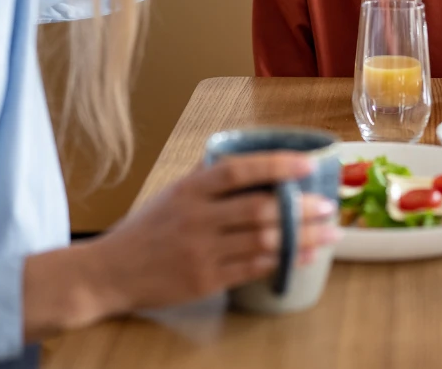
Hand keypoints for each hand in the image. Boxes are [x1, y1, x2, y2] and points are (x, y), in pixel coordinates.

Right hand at [85, 153, 338, 315]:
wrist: (111, 271)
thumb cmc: (145, 228)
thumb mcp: (171, 193)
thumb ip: (206, 177)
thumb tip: (245, 159)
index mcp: (190, 189)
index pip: (238, 170)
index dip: (275, 165)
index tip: (307, 164)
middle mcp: (198, 218)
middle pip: (259, 209)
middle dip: (301, 208)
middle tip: (329, 204)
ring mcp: (203, 251)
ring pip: (263, 241)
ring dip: (303, 237)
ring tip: (330, 232)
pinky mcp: (206, 281)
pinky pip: (253, 268)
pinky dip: (284, 261)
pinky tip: (305, 256)